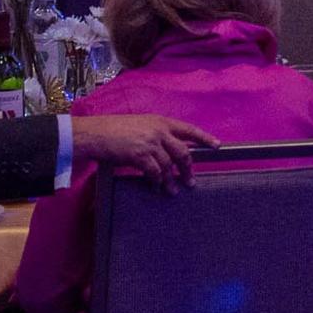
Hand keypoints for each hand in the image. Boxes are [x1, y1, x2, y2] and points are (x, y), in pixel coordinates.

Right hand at [70, 115, 218, 193]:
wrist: (96, 133)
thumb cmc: (115, 130)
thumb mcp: (140, 125)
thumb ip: (156, 134)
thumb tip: (169, 150)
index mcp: (160, 121)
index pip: (189, 129)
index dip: (204, 138)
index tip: (216, 146)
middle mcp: (159, 130)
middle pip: (182, 152)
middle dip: (188, 169)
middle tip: (190, 181)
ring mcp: (150, 142)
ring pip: (169, 165)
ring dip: (171, 181)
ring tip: (172, 191)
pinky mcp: (140, 154)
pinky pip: (155, 172)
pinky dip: (156, 182)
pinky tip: (155, 187)